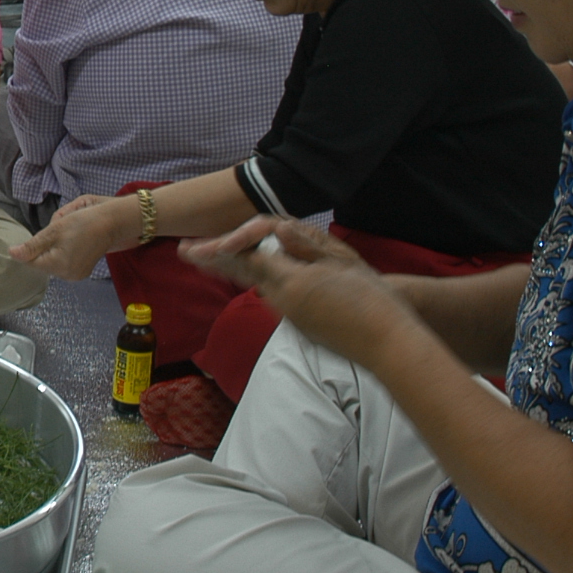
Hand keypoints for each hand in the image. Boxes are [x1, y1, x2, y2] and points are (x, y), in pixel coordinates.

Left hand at [9, 193, 132, 278]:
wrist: (111, 223)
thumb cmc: (83, 223)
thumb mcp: (54, 230)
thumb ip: (31, 246)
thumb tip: (11, 254)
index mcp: (58, 266)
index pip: (30, 262)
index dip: (30, 248)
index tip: (44, 234)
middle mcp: (66, 275)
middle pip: (41, 263)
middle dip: (44, 246)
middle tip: (59, 231)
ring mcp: (75, 276)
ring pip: (51, 262)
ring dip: (53, 249)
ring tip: (67, 235)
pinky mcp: (81, 272)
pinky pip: (62, 264)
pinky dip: (62, 253)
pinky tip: (73, 242)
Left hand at [179, 218, 409, 365]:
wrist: (387, 341)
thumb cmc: (371, 298)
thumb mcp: (342, 262)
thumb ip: (308, 245)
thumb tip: (279, 230)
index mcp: (289, 280)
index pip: (246, 258)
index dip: (219, 248)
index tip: (191, 248)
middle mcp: (282, 299)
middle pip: (242, 272)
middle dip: (213, 260)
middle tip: (185, 251)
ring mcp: (291, 314)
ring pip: (255, 283)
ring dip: (231, 269)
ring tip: (207, 259)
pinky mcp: (301, 322)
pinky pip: (271, 294)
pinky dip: (254, 280)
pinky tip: (247, 273)